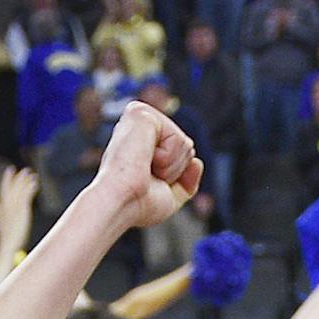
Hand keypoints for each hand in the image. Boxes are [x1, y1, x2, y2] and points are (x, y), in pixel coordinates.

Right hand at [0, 164, 38, 243]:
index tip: (10, 169)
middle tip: (26, 170)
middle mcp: (7, 203)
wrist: (8, 243)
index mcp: (1, 205)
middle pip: (13, 186)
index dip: (7, 178)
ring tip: (33, 175)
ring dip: (27, 181)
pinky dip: (31, 188)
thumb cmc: (4, 235)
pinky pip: (27, 195)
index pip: (4, 187)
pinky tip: (35, 183)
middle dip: (19, 177)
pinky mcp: (22, 209)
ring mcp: (14, 206)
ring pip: (21, 189)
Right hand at [91, 101, 201, 231]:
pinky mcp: (142, 113)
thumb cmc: (135, 205)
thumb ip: (186, 184)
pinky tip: (145, 158)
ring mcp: (140, 117)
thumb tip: (197, 162)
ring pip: (185, 144)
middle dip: (174, 170)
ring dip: (170, 166)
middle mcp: (140, 127)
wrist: (121, 203)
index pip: (179, 154)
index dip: (172, 176)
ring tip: (145, 168)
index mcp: (142, 144)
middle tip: (147, 176)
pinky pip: (178, 139)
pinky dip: (168, 158)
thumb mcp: (168, 199)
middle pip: (186, 147)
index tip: (147, 184)